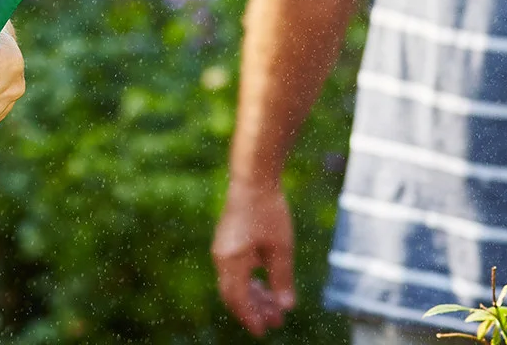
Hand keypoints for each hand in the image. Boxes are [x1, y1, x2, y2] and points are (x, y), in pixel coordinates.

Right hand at [212, 178, 295, 335]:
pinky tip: (264, 283)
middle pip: (234, 295)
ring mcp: (222, 248)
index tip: (265, 331)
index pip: (238, 300)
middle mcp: (222, 257)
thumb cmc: (268, 210)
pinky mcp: (227, 240)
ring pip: (234, 283)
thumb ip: (282, 280)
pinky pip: (233, 270)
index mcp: (232, 261)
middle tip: (274, 321)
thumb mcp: (281, 248)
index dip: (251, 318)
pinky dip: (248, 281)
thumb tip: (285, 307)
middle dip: (253, 310)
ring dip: (252, 296)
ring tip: (273, 304)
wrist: (253, 176)